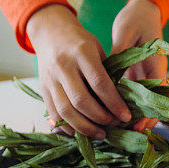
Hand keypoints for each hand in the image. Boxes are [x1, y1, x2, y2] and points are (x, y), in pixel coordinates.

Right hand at [28, 4, 131, 138]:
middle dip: (100, 118)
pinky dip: (69, 127)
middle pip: (81, 100)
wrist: (50, 33)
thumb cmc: (80, 42)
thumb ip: (107, 72)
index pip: (100, 83)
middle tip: (114, 125)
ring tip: (101, 134)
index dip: (114, 103)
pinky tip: (83, 132)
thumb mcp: (97, 49)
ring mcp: (50, 79)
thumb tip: (122, 101)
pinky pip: (54, 114)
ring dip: (85, 127)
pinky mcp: (42, 90)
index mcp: (82, 53)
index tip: (125, 115)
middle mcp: (63, 66)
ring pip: (66, 111)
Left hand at [111, 0, 165, 131]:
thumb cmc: (136, 19)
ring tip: (113, 130)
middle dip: (138, 122)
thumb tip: (108, 76)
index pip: (156, 96)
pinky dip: (123, 106)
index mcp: (156, 65)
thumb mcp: (126, 33)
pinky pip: (132, 96)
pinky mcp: (136, 76)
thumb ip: (119, 54)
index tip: (136, 127)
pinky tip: (109, 115)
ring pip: (141, 104)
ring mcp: (145, 77)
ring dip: (131, 118)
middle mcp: (153, 75)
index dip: (149, 114)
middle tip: (120, 134)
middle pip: (151, 106)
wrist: (142, 11)